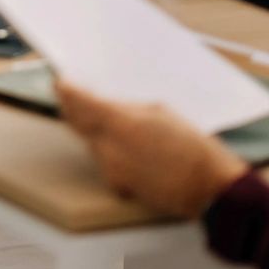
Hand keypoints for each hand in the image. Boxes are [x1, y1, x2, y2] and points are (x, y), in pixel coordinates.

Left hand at [55, 78, 247, 219]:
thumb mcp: (160, 112)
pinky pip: (104, 162)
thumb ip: (128, 108)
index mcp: (118, 121)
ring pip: (91, 142)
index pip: (78, 102)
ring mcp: (110, 167)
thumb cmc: (191, 146)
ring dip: (96, 132)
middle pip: (77, 123)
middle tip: (74, 98)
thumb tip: (108, 106)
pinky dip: (110, 152)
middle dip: (75, 109)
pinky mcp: (117, 185)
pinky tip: (131, 150)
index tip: (60, 82)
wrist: (207, 186)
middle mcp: (107, 146)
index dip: (66, 90)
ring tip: (117, 125)